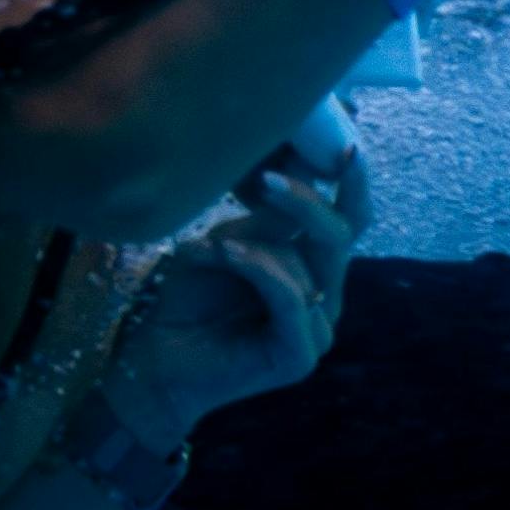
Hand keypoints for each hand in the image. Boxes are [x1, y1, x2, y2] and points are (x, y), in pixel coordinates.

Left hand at [105, 122, 373, 437]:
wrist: (155, 363)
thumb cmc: (185, 303)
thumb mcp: (225, 245)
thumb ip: (264, 220)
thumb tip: (294, 169)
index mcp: (314, 270)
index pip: (349, 221)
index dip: (353, 185)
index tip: (344, 146)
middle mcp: (325, 298)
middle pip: (341, 236)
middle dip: (308, 202)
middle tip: (268, 179)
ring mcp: (317, 330)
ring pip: (309, 266)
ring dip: (254, 245)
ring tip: (208, 244)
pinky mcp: (300, 356)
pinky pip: (291, 298)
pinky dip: (259, 270)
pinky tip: (224, 254)